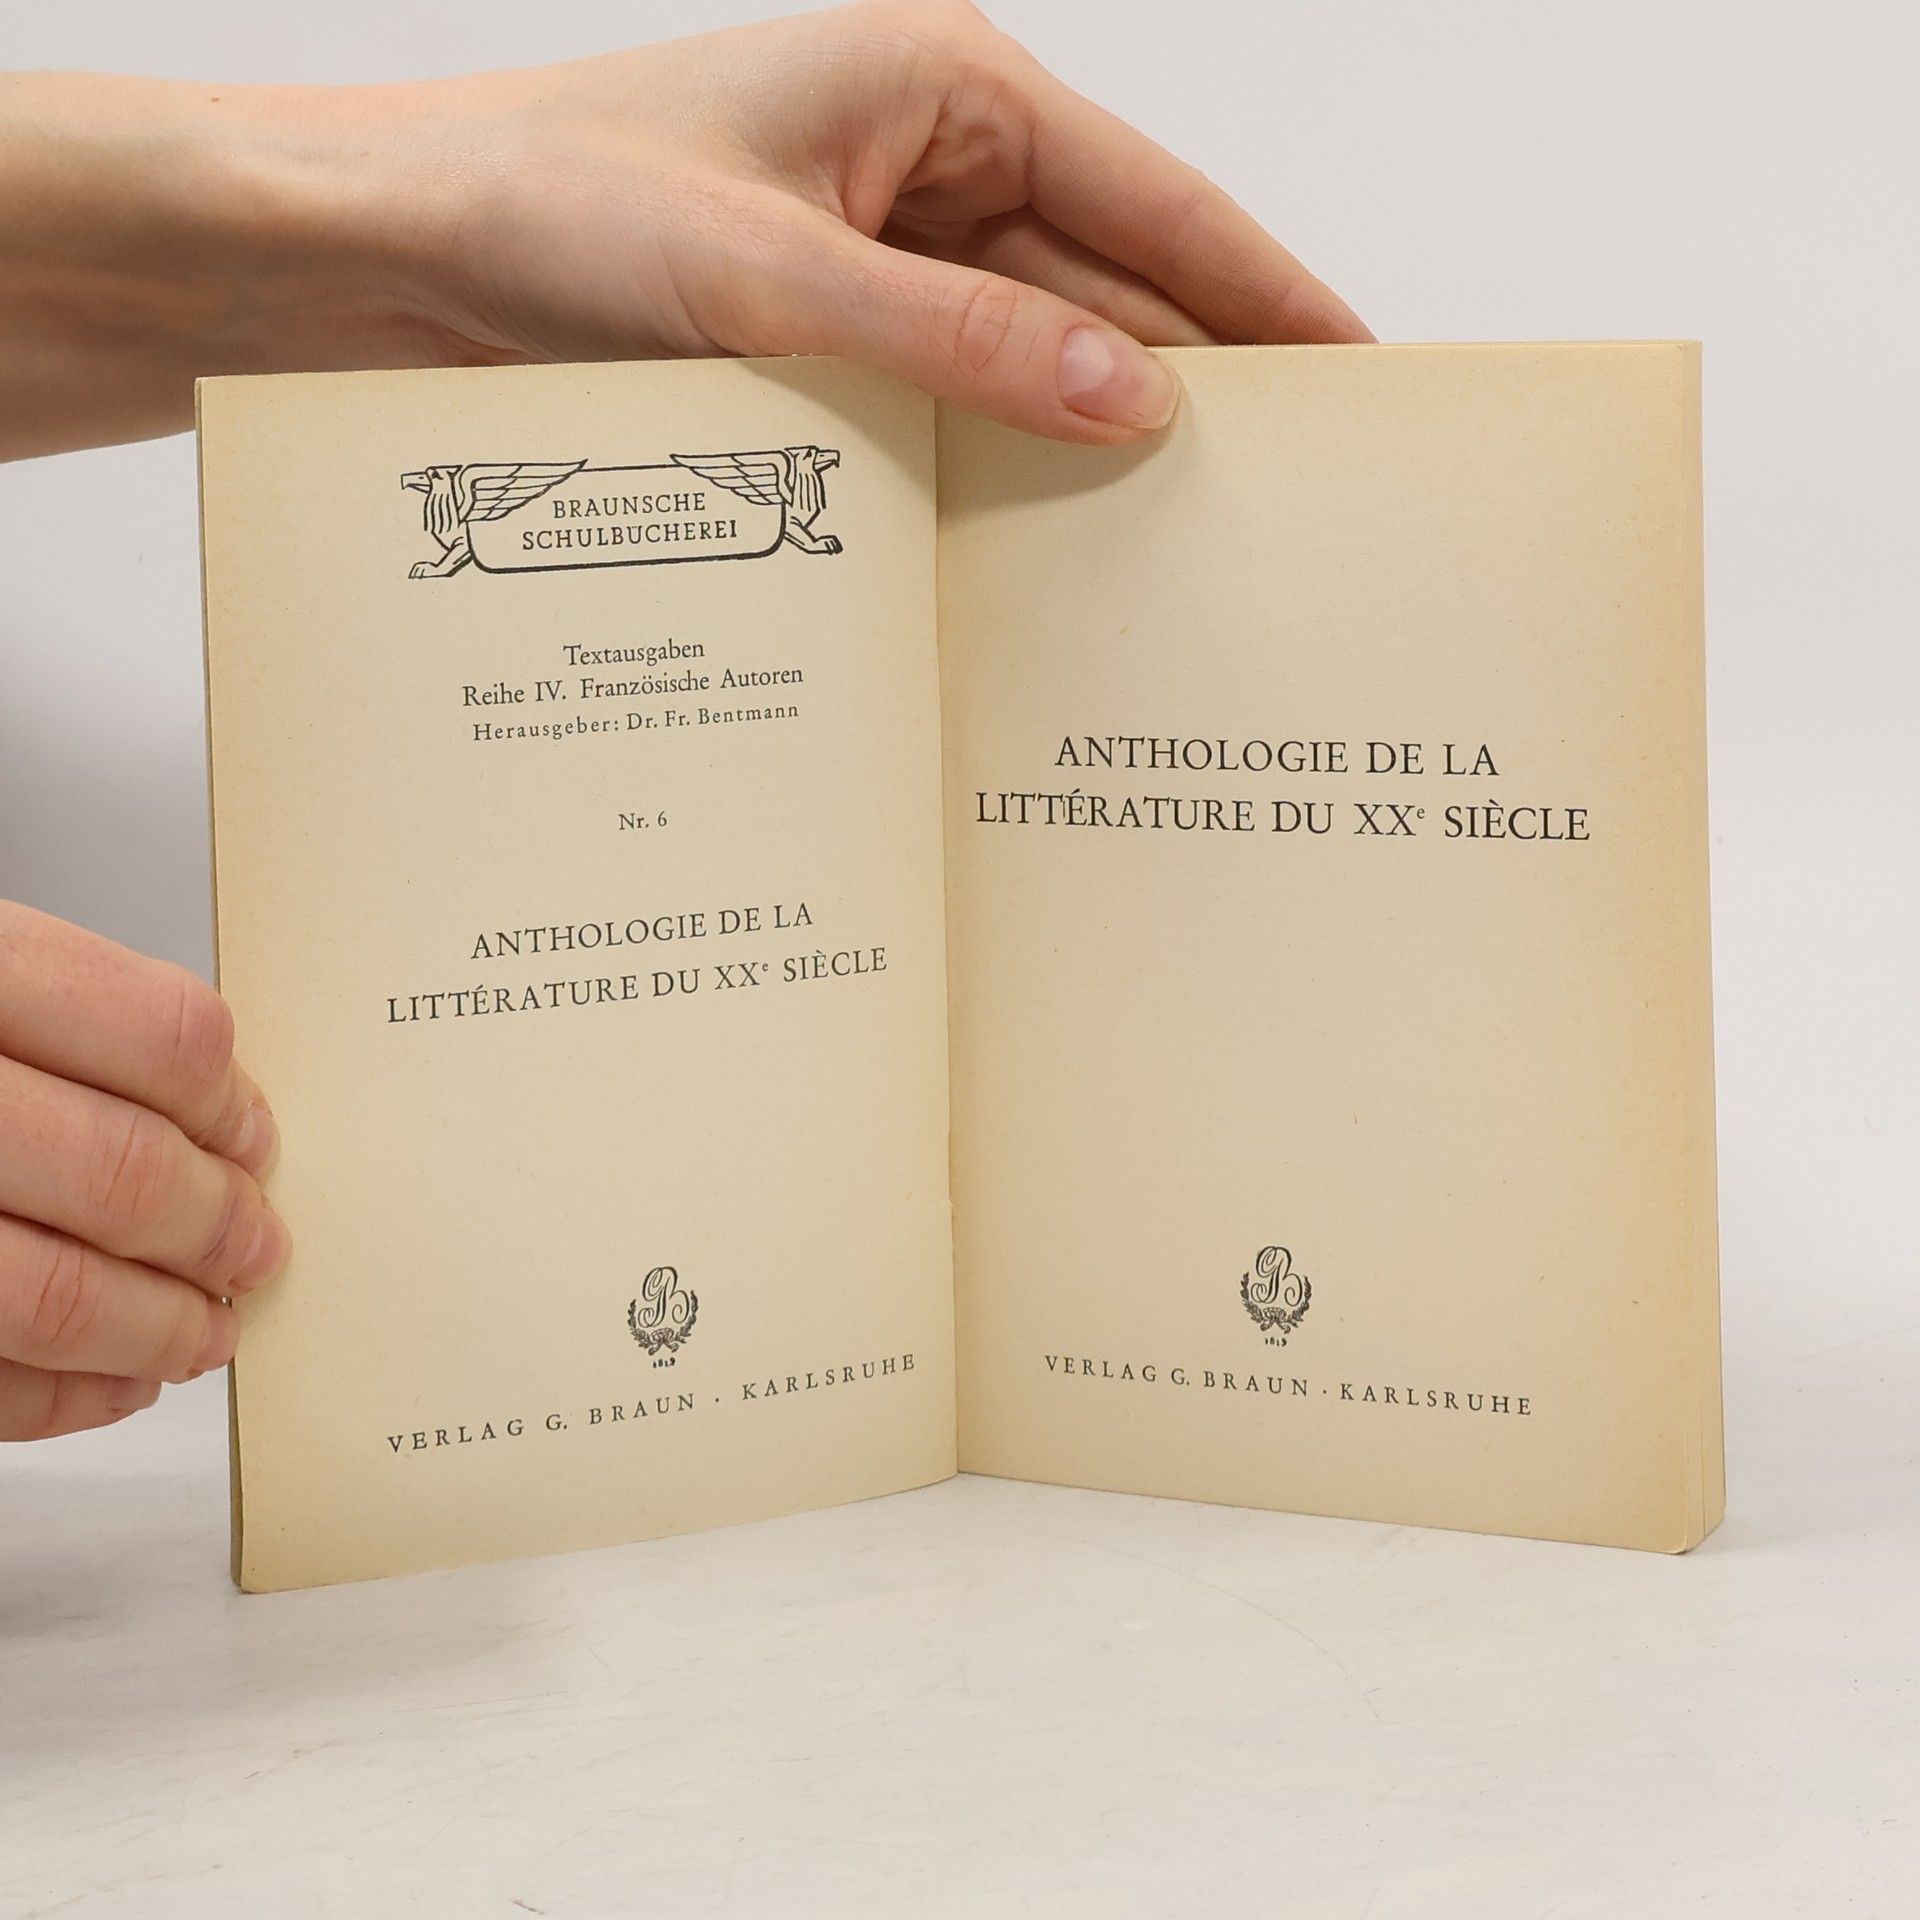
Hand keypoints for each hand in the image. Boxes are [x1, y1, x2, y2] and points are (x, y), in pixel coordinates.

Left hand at [0, 0, 1368, 457]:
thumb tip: (1132, 401)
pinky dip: (996, 477)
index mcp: (942, 95)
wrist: (384, 263)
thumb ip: (961, 343)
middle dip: (1192, 396)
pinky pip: (952, 415)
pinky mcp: (830, 350)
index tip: (1358, 382)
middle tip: (1286, 512)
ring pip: (1033, 369)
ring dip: (1088, 454)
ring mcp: (881, 269)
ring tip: (1183, 561)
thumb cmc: (544, 206)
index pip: (1156, 206)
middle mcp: (928, 174)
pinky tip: (1042, 557)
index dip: (1267, 299)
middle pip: (1110, 296)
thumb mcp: (769, 274)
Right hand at [0, 904, 287, 1439]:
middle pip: (122, 1174)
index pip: (163, 1039)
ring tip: (205, 1330)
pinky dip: (64, 1399)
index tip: (256, 1145)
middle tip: (256, 1249)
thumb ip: (71, 1023)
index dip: (231, 1107)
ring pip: (55, 1297)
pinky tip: (115, 1385)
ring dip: (157, 1330)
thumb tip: (222, 1125)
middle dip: (215, 1229)